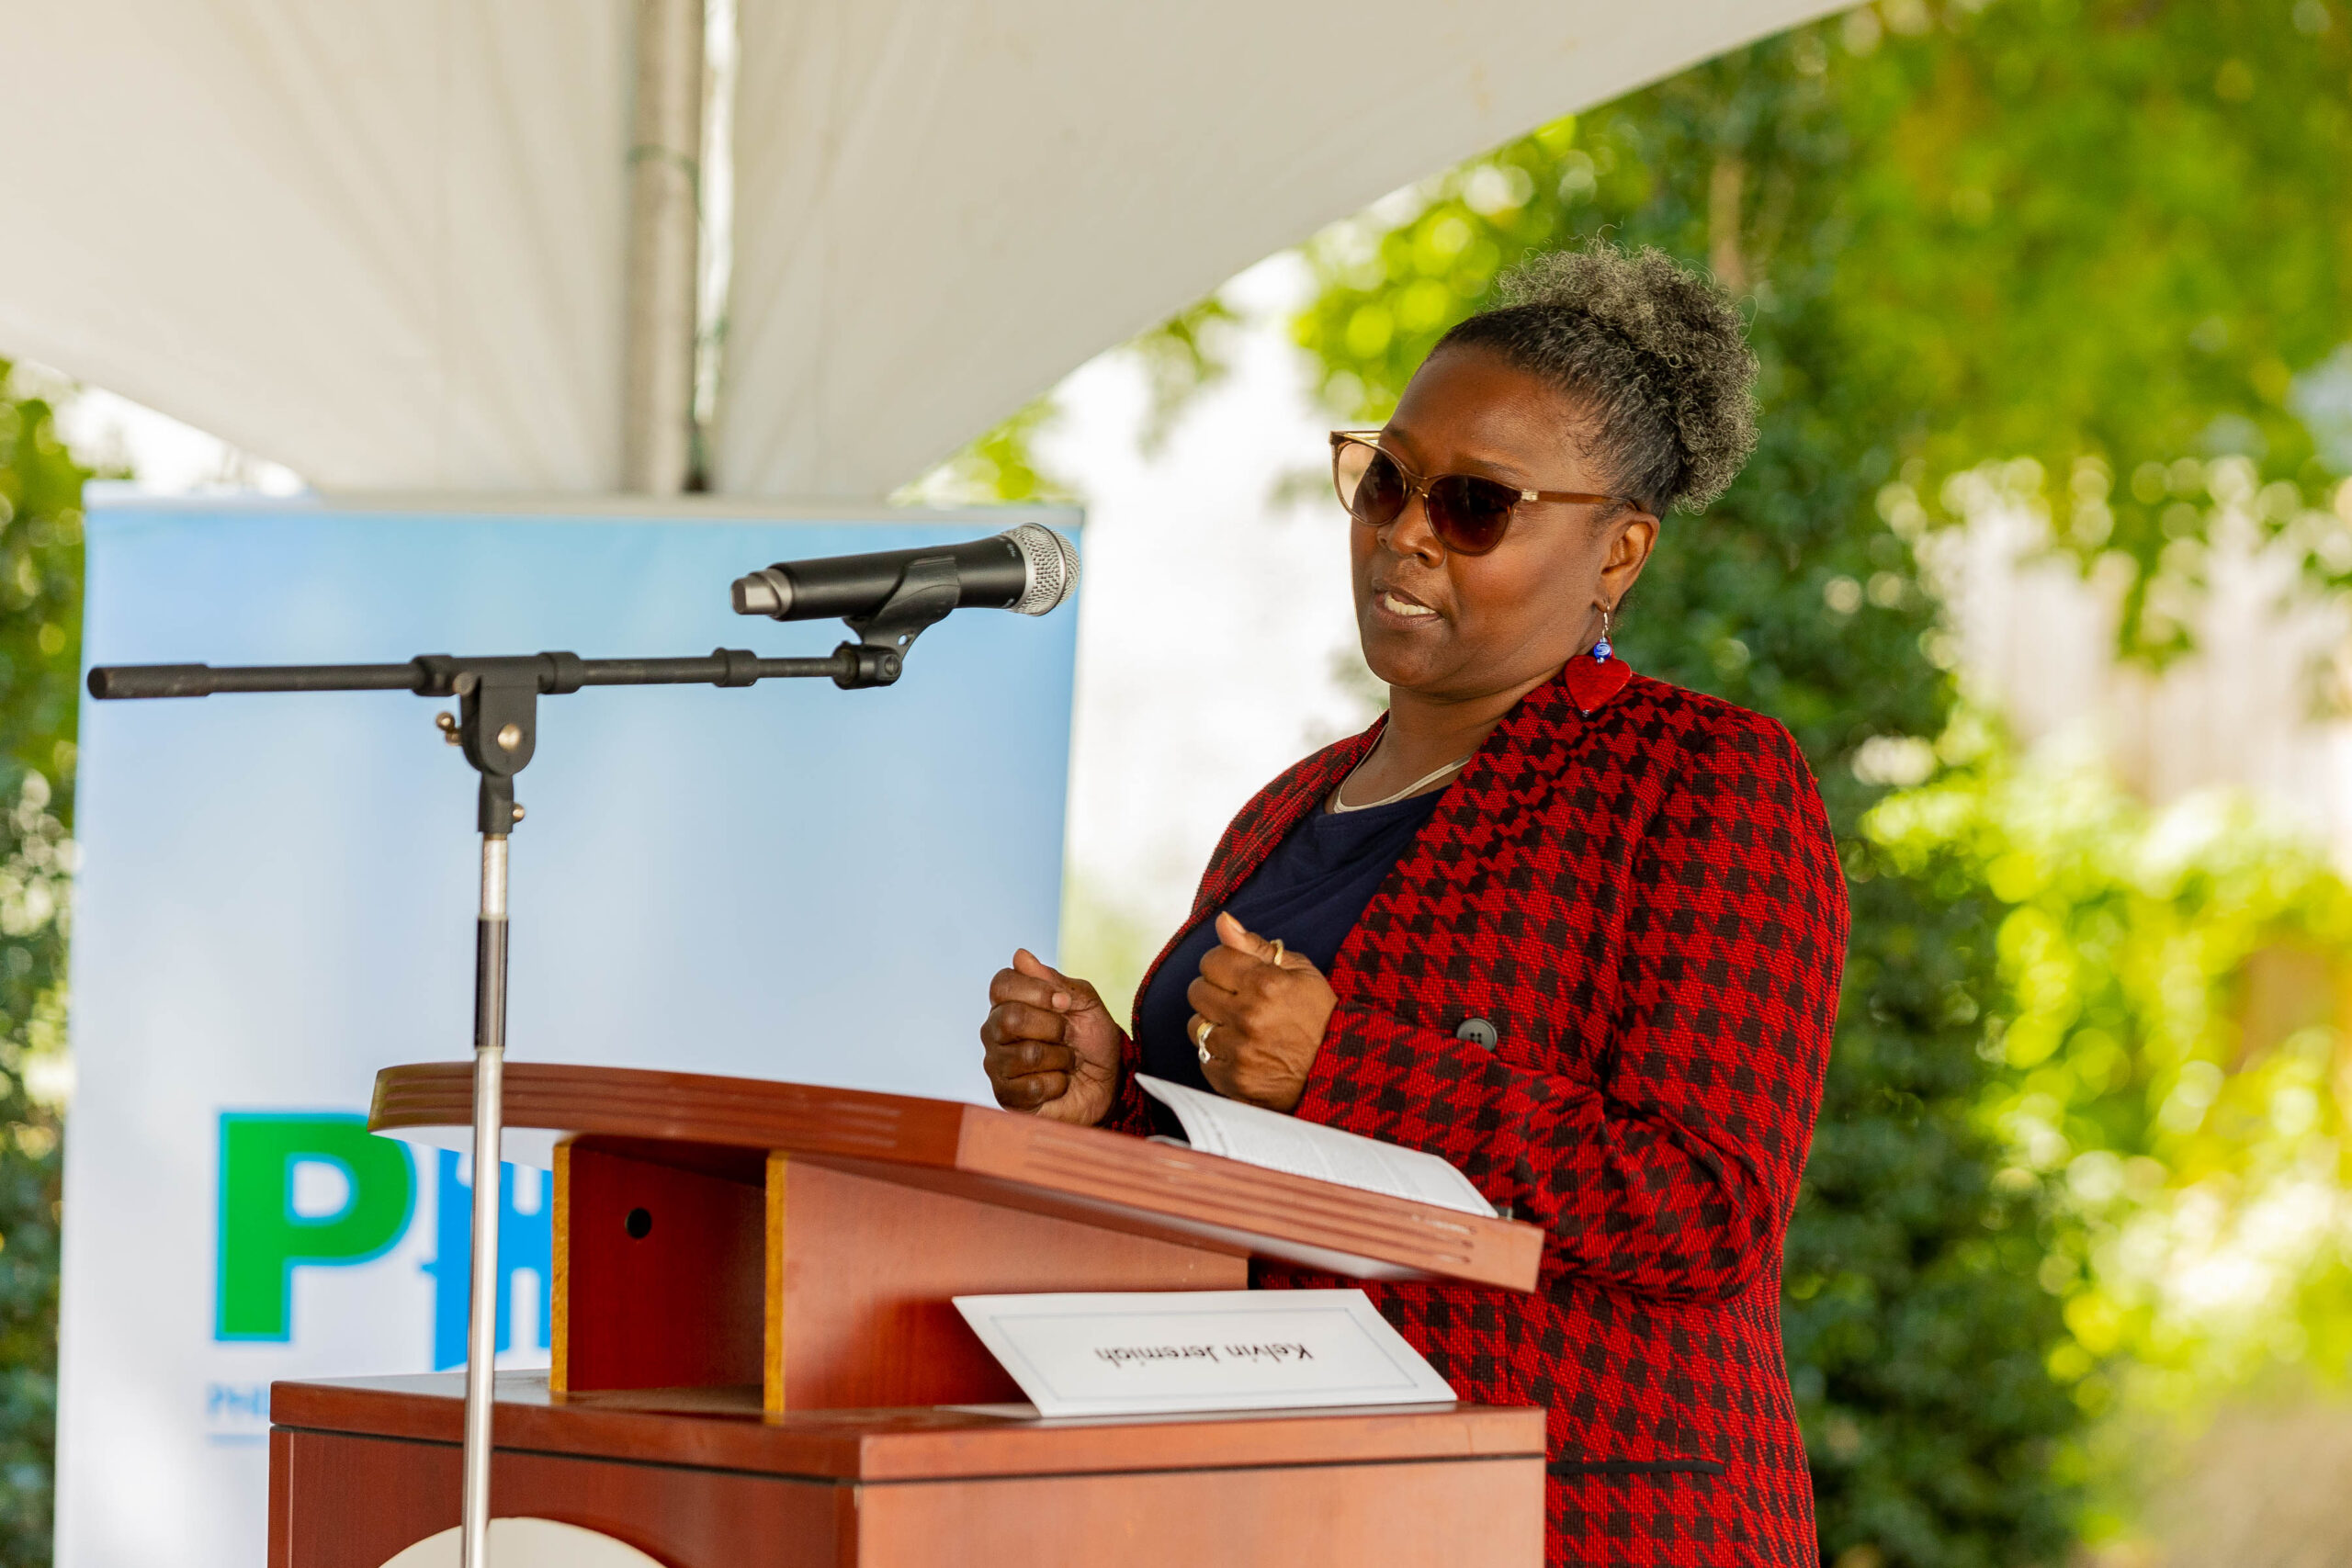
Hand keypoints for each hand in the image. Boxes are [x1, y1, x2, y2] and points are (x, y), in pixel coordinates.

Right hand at [981, 948, 1121, 1124]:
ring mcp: (997, 1064)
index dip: (1036, 991)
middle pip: (1010, 1018)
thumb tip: (1020, 956)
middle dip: (1053, 1027)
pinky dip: (1058, 1084)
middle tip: (1068, 1036)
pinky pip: (1033, 1086)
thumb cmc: (1093, 1041)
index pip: (1001, 984)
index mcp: (1010, 1003)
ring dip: (1061, 1058)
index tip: (1065, 1003)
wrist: (1108, 1083)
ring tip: (1066, 1062)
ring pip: (1026, 1054)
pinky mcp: (1006, 1096)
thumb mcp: (1086, 1005)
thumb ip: (1055, 982)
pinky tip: (1058, 1084)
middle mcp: (995, 1031)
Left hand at [1187, 912, 1336, 1112]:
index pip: (1211, 960)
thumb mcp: (1300, 972)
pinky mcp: (1232, 1080)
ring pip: (1196, 1026)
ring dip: (1213, 1024)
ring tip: (1240, 1027)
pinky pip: (1203, 1058)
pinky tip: (1241, 1051)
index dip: (1222, 964)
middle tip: (1237, 999)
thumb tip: (1223, 921)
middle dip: (1214, 991)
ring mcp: (1239, 1051)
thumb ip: (1256, 945)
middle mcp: (1248, 1017)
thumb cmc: (1320, 1017)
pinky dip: (1218, 1054)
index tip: (1235, 974)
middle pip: (1197, 991)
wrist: (1337, 1071)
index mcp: (1265, 984)